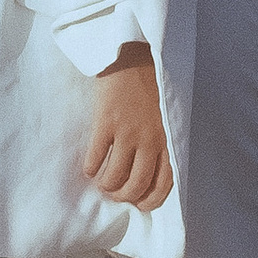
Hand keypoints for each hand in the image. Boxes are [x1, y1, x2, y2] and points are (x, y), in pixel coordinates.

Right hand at [83, 43, 172, 211]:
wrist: (132, 52)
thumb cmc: (152, 81)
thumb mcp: (168, 112)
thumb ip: (164, 137)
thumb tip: (153, 166)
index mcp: (168, 138)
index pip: (164, 183)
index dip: (150, 200)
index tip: (140, 204)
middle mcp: (150, 140)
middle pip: (137, 185)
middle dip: (124, 197)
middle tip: (116, 194)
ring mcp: (127, 132)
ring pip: (114, 177)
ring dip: (106, 186)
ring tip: (101, 183)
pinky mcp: (106, 123)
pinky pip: (96, 157)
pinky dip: (91, 169)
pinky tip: (89, 168)